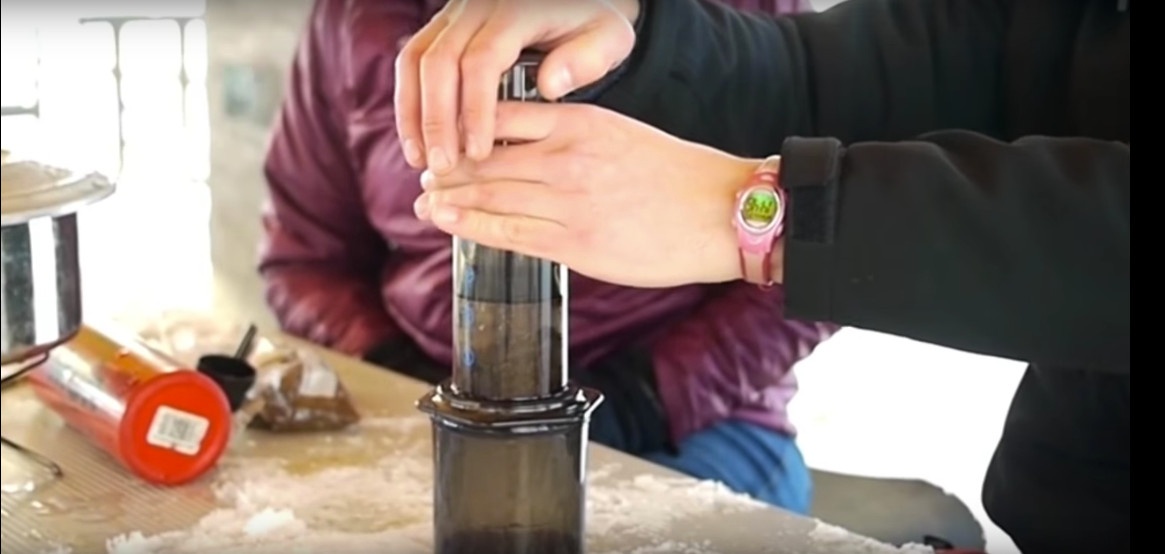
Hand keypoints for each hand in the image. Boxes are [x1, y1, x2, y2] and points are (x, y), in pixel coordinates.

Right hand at [395, 0, 638, 172]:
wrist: (577, 1)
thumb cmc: (593, 23)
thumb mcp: (609, 37)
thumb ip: (586, 60)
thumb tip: (549, 86)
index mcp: (515, 13)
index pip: (482, 60)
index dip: (475, 110)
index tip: (478, 153)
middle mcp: (476, 9)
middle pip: (438, 62)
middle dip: (436, 120)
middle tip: (443, 168)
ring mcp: (454, 16)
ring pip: (416, 61)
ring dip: (413, 114)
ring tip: (421, 161)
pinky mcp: (442, 29)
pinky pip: (413, 62)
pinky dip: (409, 103)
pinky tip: (417, 141)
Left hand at [414, 102, 760, 288]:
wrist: (718, 212)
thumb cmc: (675, 176)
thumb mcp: (620, 134)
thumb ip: (572, 138)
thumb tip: (527, 151)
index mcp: (580, 124)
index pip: (502, 119)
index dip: (465, 132)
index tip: (446, 142)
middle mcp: (567, 159)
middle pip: (486, 161)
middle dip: (448, 172)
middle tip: (423, 179)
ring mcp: (569, 204)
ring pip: (491, 199)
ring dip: (450, 202)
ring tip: (426, 204)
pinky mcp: (574, 244)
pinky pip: (510, 235)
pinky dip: (473, 228)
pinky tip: (451, 225)